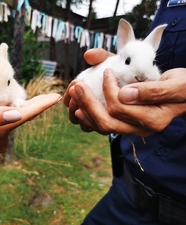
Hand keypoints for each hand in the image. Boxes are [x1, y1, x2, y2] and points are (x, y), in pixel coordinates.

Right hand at [0, 93, 61, 158]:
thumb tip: (18, 114)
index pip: (25, 114)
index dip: (42, 105)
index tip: (57, 98)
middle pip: (25, 115)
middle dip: (40, 106)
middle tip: (55, 98)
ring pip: (18, 115)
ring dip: (31, 107)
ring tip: (43, 100)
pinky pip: (7, 115)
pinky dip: (17, 108)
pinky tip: (19, 106)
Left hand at [64, 48, 185, 135]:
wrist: (185, 96)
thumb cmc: (183, 86)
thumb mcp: (176, 83)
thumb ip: (153, 90)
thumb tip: (124, 94)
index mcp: (152, 120)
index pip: (120, 108)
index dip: (108, 90)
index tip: (106, 72)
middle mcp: (139, 129)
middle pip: (106, 123)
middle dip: (87, 103)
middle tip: (76, 85)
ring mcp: (130, 128)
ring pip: (100, 127)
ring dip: (83, 110)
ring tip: (73, 93)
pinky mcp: (124, 124)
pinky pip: (101, 124)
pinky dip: (87, 114)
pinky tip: (79, 102)